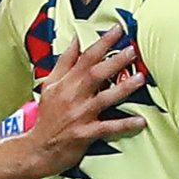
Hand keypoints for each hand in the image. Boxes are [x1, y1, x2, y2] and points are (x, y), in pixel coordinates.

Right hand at [25, 28, 147, 172]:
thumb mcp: (50, 85)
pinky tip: (141, 121)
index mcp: (65, 83)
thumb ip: (65, 62)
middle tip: (133, 50)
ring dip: (123, 88)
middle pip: (95, 74)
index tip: (118, 30)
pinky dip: (124, 124)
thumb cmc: (47, 116)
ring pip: (104, 98)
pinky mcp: (85, 134)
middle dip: (115, 61)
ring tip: (141, 78)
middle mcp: (73, 96)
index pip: (85, 57)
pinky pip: (108, 127)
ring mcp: (80, 115)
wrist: (38, 148)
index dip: (102, 42)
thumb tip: (76, 39)